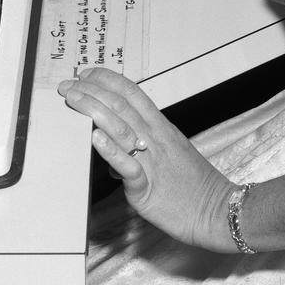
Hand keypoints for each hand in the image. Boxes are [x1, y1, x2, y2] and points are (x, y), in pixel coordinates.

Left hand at [59, 68, 235, 250]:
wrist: (216, 210)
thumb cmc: (194, 185)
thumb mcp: (170, 153)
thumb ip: (142, 144)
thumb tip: (113, 143)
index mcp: (161, 128)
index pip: (132, 93)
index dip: (107, 79)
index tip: (87, 73)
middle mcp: (155, 139)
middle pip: (121, 105)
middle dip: (91, 91)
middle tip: (67, 85)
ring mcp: (151, 162)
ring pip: (121, 128)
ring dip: (93, 110)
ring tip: (72, 100)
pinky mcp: (146, 188)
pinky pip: (128, 167)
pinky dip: (110, 150)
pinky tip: (95, 138)